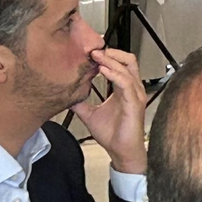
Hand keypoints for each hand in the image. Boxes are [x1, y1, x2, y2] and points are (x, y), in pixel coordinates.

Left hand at [70, 48, 147, 173]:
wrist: (121, 151)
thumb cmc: (112, 134)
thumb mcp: (90, 114)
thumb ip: (81, 103)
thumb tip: (67, 95)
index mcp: (123, 90)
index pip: (121, 65)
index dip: (108, 56)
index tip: (90, 52)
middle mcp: (131, 89)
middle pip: (129, 60)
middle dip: (113, 53)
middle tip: (94, 50)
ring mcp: (135, 95)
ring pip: (128, 68)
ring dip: (111, 61)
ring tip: (96, 56)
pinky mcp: (134, 103)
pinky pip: (126, 83)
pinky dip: (115, 74)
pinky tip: (102, 70)